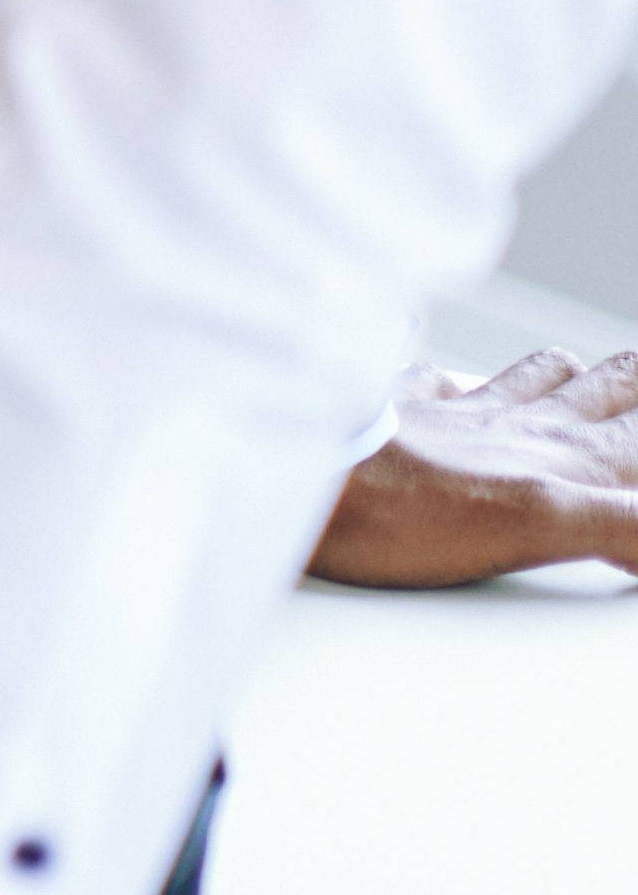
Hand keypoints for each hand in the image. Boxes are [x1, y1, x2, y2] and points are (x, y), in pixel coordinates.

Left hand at [309, 345, 637, 583]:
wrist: (292, 473)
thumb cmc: (402, 504)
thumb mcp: (544, 521)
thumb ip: (629, 528)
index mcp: (565, 452)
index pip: (637, 437)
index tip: (637, 437)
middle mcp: (522, 422)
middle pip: (607, 387)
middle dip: (635, 382)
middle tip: (636, 373)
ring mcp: (459, 415)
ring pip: (537, 376)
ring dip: (569, 371)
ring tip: (581, 367)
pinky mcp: (396, 414)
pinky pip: (437, 381)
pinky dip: (455, 378)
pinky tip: (445, 373)